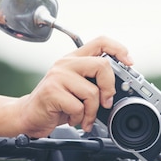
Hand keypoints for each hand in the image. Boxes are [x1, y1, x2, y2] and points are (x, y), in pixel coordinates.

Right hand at [16, 36, 132, 137]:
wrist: (30, 115)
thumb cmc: (57, 103)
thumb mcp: (78, 89)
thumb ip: (95, 83)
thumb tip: (118, 88)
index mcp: (74, 59)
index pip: (100, 42)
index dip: (118, 49)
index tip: (129, 63)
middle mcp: (66, 64)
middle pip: (101, 65)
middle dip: (109, 89)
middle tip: (106, 103)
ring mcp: (58, 76)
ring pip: (92, 92)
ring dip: (92, 112)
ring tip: (83, 116)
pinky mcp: (52, 91)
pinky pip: (79, 107)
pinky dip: (79, 118)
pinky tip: (71, 118)